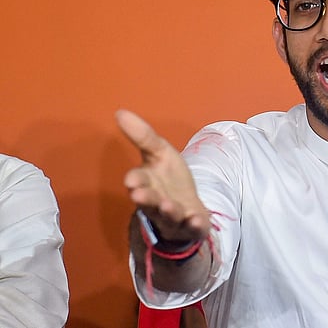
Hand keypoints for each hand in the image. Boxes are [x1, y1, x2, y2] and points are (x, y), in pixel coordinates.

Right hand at [116, 109, 210, 241]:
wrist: (189, 208)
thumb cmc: (170, 180)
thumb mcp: (160, 153)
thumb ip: (143, 136)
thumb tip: (119, 112)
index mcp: (147, 184)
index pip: (138, 181)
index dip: (135, 181)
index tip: (131, 180)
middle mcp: (157, 203)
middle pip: (150, 202)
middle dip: (146, 199)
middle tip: (139, 195)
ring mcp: (174, 217)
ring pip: (169, 215)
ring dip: (168, 211)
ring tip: (168, 206)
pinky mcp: (192, 226)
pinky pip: (193, 228)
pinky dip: (195, 225)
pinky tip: (197, 221)